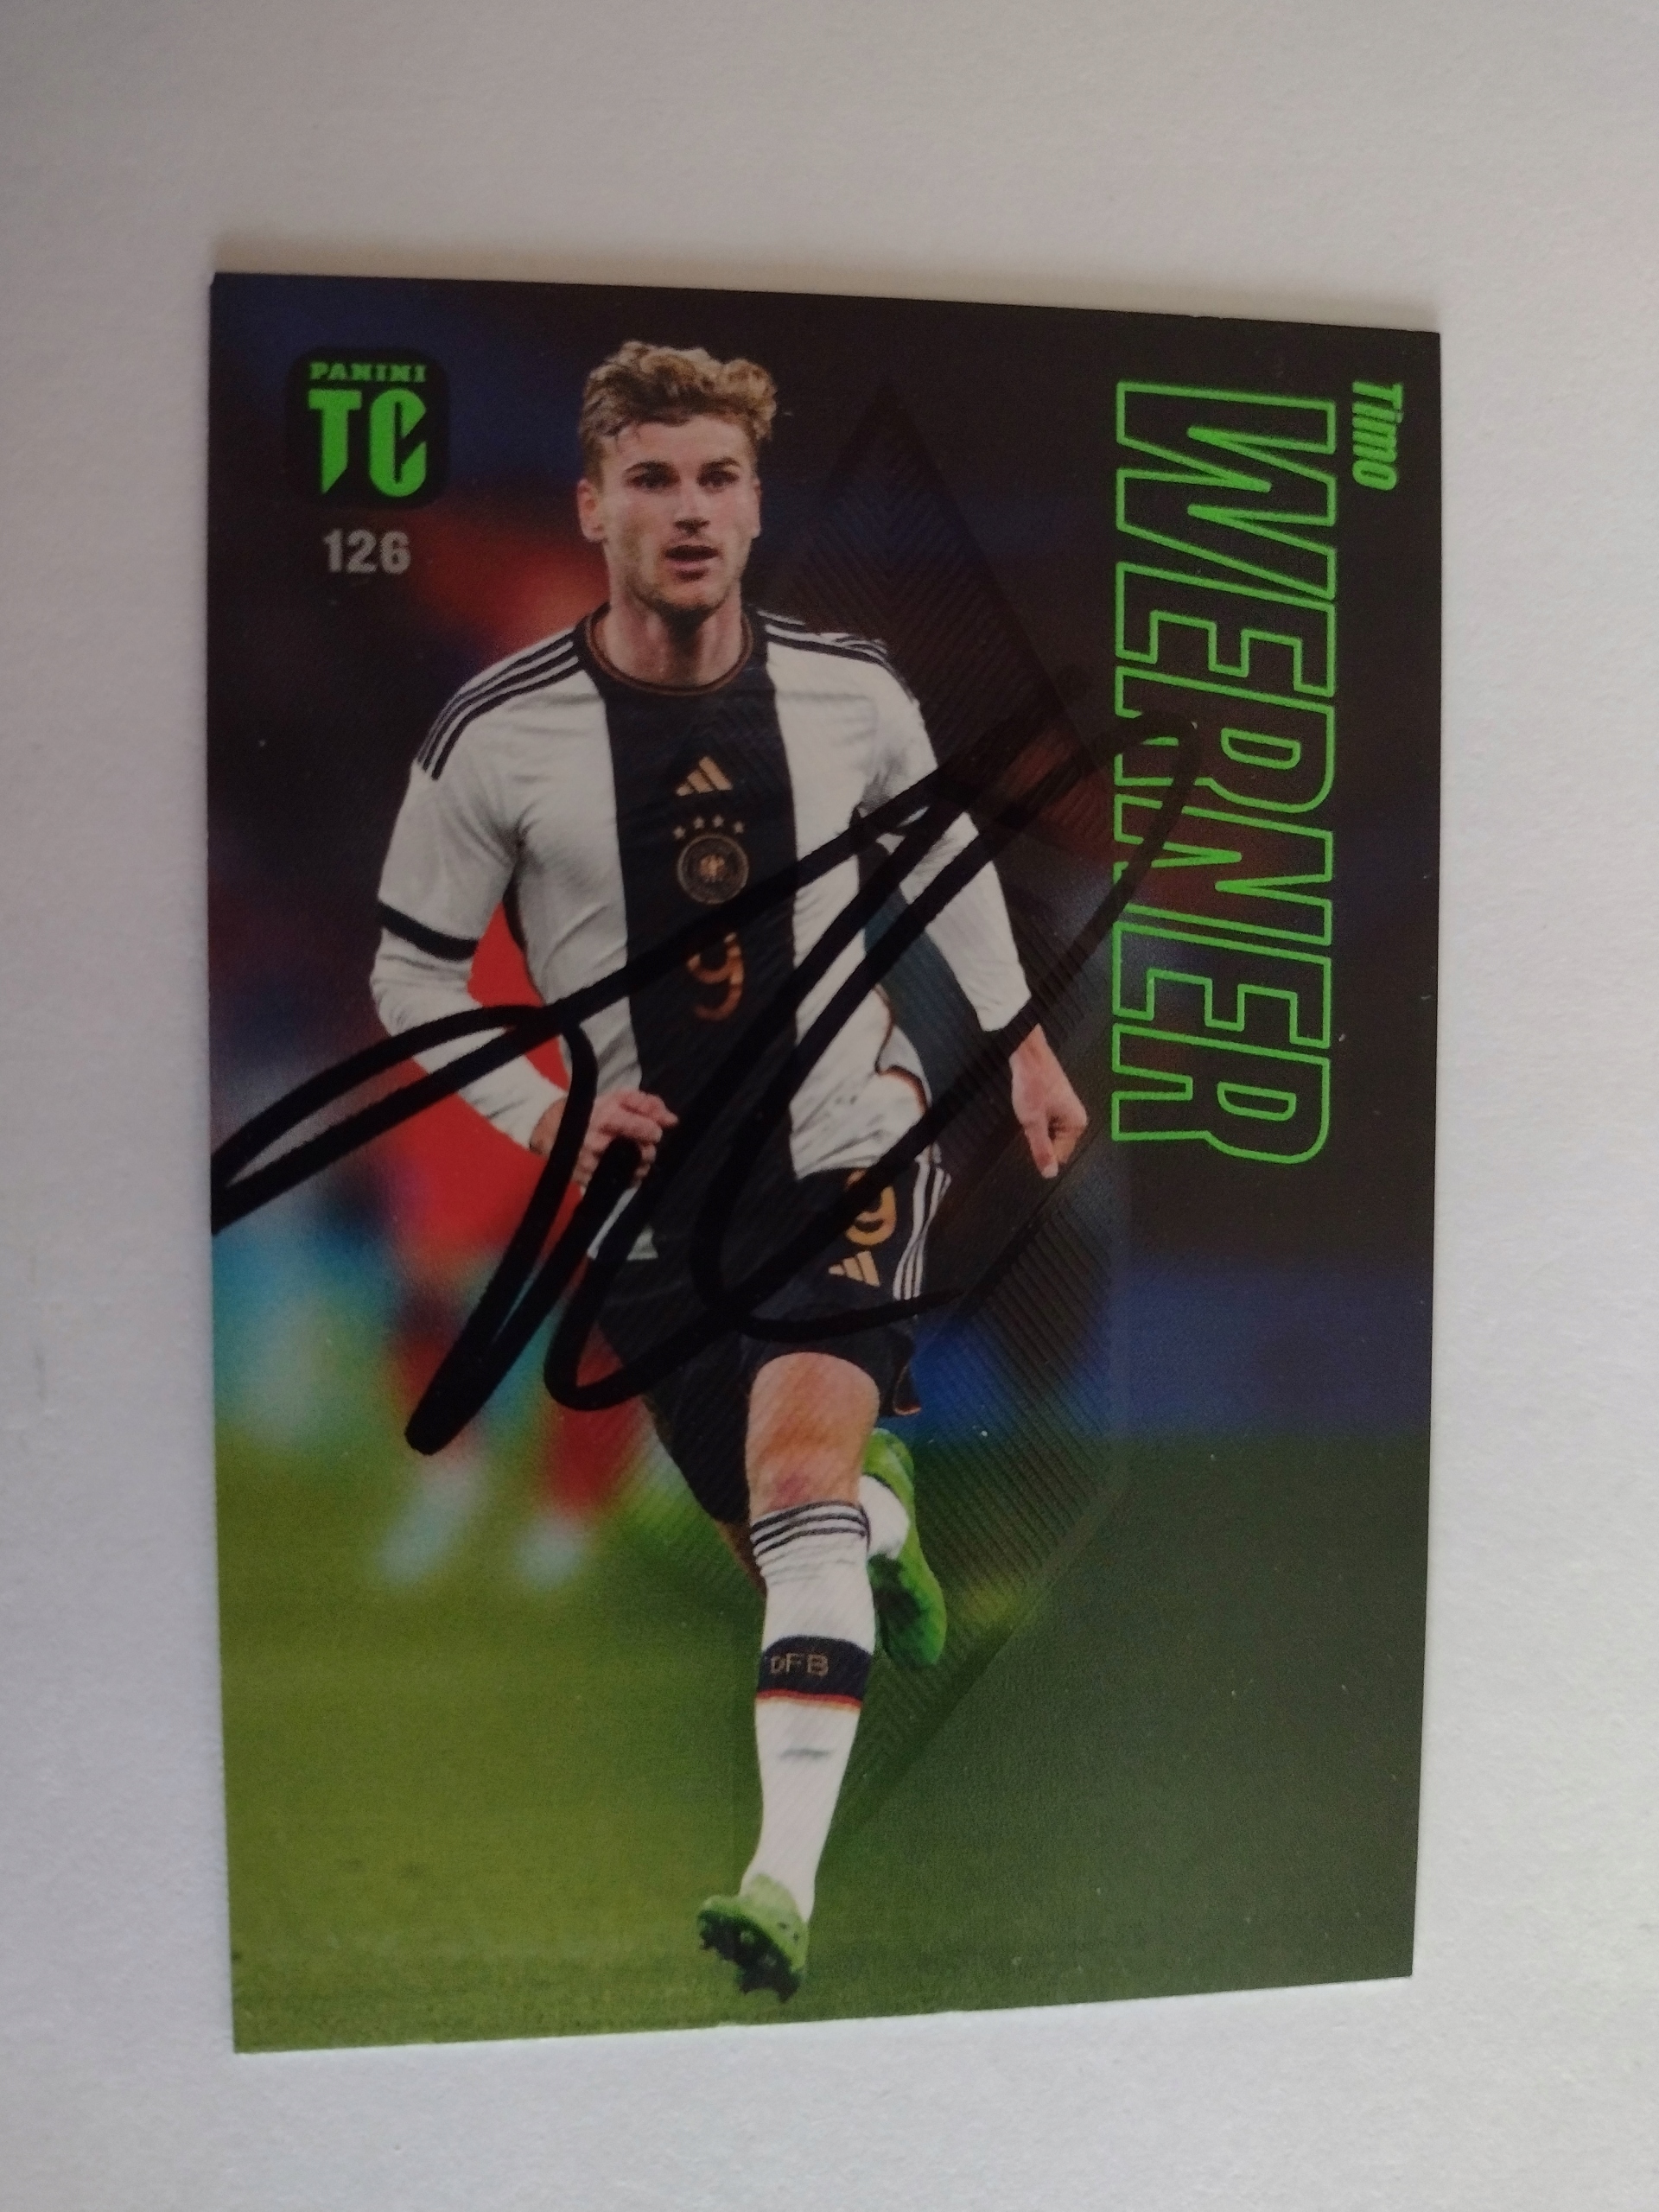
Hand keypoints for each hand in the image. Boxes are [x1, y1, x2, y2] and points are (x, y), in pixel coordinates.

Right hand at [529, 1087, 677, 1185]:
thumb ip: (647, 1105)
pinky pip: (621, 1185)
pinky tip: (623, 1168)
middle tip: (640, 1145)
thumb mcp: (616, 1098)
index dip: (653, 1131)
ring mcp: (592, 1164)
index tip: (652, 1132)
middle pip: (644, 1154)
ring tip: (631, 1156)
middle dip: (648, 1150)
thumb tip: (673, 1120)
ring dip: (640, 1165)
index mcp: (606, 1117)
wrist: (551, 1128)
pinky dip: (628, 1178)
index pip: (645, 1130)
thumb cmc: (591, 1110)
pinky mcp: (587, 1180)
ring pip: (635, 1173)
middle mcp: (599, 1142)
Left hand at [1009, 1026, 1086, 1178]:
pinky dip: (1035, 1118)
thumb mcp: (1033, 1121)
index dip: (1041, 1151)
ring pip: (1048, 1133)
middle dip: (1038, 1139)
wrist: (1027, 1054)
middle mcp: (1076, 1118)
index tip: (1029, 1137)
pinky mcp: (1056, 1103)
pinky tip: (1028, 1107)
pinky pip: (1046, 1121)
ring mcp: (1066, 1110)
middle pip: (1055, 1145)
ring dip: (1035, 1128)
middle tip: (1028, 1122)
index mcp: (1076, 1124)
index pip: (1060, 1156)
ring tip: (1027, 1112)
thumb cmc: (1032, 1085)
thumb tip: (1050, 1174)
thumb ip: (1042, 1149)